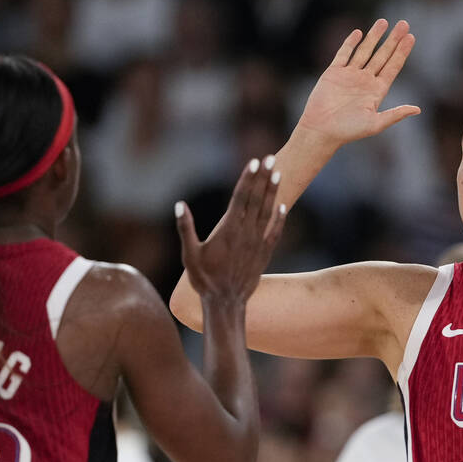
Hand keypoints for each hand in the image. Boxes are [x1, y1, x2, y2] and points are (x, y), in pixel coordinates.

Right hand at [175, 156, 286, 301]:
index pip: (240, 198)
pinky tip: (283, 206)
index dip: (248, 178)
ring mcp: (256, 243)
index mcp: (228, 230)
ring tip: (277, 173)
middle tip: (270, 158)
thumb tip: (180, 204)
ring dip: (272, 192)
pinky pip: (274, 232)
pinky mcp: (264, 254)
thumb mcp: (189, 255)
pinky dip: (279, 219)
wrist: (226, 303)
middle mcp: (245, 233)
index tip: (254, 162)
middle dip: (263, 177)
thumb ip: (185, 229)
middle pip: (256, 200)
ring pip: (267, 212)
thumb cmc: (204, 279)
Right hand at [296, 19, 420, 148]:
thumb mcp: (375, 124)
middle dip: (393, 40)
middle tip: (404, 24)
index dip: (402, 52)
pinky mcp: (334, 72)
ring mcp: (350, 75)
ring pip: (365, 51)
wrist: (320, 130)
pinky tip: (358, 33)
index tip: (411, 37)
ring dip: (374, 36)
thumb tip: (418, 110)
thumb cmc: (348, 131)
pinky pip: (344, 54)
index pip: (393, 67)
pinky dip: (350, 43)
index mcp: (376, 91)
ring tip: (383, 21)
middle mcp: (365, 81)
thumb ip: (395, 115)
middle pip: (382, 55)